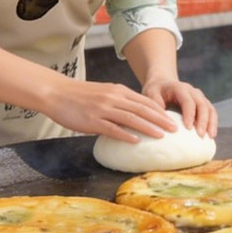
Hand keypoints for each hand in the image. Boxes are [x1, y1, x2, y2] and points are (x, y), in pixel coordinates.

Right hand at [44, 79, 178, 141]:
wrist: (56, 93)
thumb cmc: (80, 95)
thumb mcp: (104, 92)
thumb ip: (119, 100)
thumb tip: (135, 114)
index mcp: (118, 91)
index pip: (145, 101)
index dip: (160, 111)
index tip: (173, 119)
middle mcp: (113, 98)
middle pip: (142, 109)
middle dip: (161, 120)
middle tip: (175, 129)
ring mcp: (103, 109)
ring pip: (131, 118)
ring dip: (148, 127)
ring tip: (161, 136)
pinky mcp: (92, 120)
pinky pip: (112, 128)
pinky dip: (126, 134)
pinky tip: (136, 141)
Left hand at [142, 77, 217, 137]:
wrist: (163, 83)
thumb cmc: (155, 90)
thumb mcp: (150, 93)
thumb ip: (156, 104)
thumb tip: (162, 120)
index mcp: (180, 88)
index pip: (188, 101)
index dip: (189, 114)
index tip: (188, 128)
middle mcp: (192, 91)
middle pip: (202, 104)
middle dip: (203, 120)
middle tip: (200, 135)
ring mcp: (199, 96)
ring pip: (209, 108)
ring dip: (211, 122)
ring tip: (210, 137)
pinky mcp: (202, 103)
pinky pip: (211, 112)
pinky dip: (212, 123)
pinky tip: (210, 135)